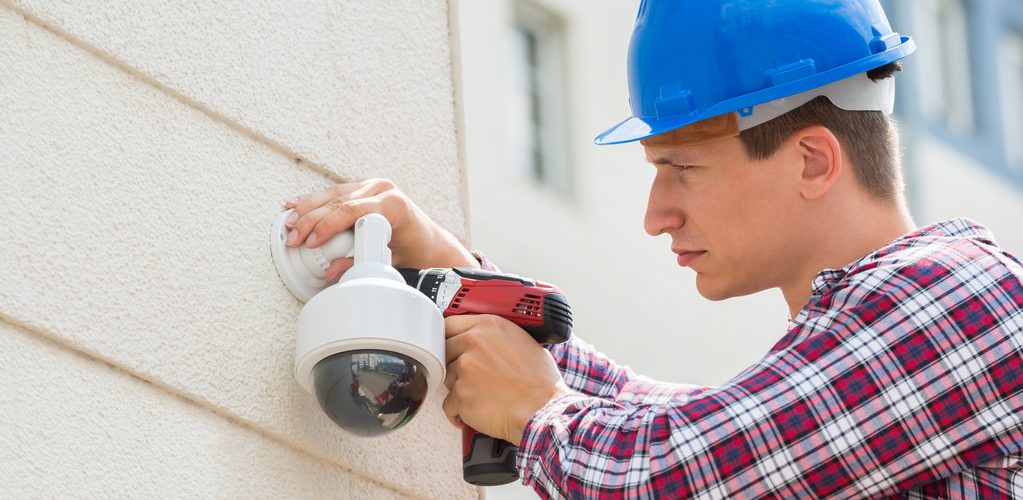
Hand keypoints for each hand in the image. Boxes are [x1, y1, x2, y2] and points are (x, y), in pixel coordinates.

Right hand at [283, 178, 479, 279]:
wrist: (430, 242)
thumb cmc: (414, 251)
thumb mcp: (390, 261)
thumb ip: (362, 264)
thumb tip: (333, 272)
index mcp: (393, 205)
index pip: (351, 211)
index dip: (327, 226)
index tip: (310, 242)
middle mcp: (383, 189)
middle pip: (338, 202)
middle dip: (311, 220)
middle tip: (293, 237)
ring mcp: (374, 185)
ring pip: (333, 193)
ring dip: (307, 207)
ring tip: (288, 221)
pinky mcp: (365, 187)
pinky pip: (336, 191)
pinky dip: (315, 200)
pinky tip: (296, 205)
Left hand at [442, 314, 573, 444]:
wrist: (543, 410)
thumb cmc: (541, 382)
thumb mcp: (523, 342)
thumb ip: (496, 337)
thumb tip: (484, 341)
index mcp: (488, 325)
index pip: (450, 324)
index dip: (451, 339)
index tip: (452, 348)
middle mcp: (473, 342)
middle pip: (445, 351)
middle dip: (454, 365)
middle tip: (470, 376)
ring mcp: (464, 368)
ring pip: (447, 378)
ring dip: (458, 388)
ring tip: (480, 396)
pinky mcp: (460, 394)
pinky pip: (448, 403)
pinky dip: (458, 411)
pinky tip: (475, 412)